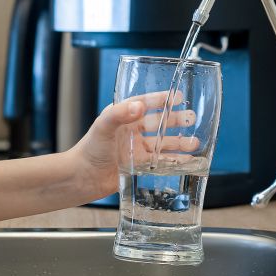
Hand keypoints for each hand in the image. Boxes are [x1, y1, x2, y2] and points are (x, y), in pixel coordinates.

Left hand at [71, 90, 197, 198]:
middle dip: (176, 121)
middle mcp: (131, 132)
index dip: (162, 100)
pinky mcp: (138, 166)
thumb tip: (139, 106)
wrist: (81, 178)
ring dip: (179, 143)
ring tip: (195, 142)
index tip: (179, 97)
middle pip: (159, 124)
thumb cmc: (88, 150)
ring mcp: (136, 150)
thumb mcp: (103, 126)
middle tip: (191, 118)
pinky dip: (175, 162)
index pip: (145, 103)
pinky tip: (188, 162)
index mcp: (122, 117)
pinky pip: (160, 163)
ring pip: (163, 144)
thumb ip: (120, 114)